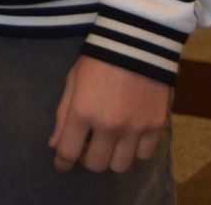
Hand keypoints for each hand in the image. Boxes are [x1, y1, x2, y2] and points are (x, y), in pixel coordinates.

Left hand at [48, 56, 169, 172]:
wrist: (135, 43)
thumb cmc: (97, 60)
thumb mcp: (72, 82)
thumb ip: (63, 116)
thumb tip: (55, 145)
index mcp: (82, 112)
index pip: (68, 152)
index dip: (62, 162)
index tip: (62, 164)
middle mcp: (108, 125)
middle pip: (95, 164)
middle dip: (87, 159)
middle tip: (87, 148)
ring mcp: (134, 127)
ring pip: (120, 166)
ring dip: (111, 158)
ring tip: (109, 144)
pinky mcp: (155, 126)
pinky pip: (144, 155)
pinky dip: (134, 151)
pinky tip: (129, 138)